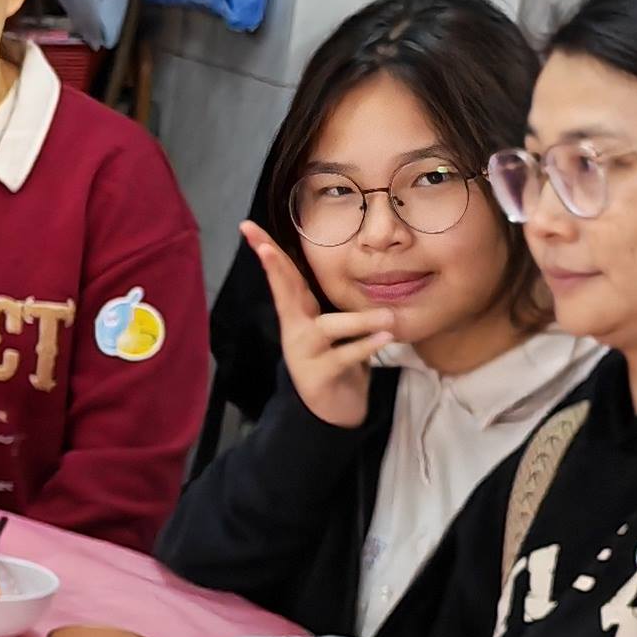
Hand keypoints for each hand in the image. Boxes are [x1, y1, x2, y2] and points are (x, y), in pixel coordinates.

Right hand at [240, 223, 399, 432]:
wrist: (333, 410)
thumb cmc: (339, 361)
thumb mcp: (337, 328)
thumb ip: (341, 302)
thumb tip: (365, 267)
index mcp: (299, 314)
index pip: (283, 276)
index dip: (266, 250)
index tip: (247, 226)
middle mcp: (296, 329)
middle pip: (283, 292)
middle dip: (273, 268)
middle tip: (266, 248)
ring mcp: (304, 353)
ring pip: (328, 328)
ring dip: (359, 322)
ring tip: (388, 317)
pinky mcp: (318, 375)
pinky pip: (345, 356)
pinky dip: (366, 347)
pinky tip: (384, 339)